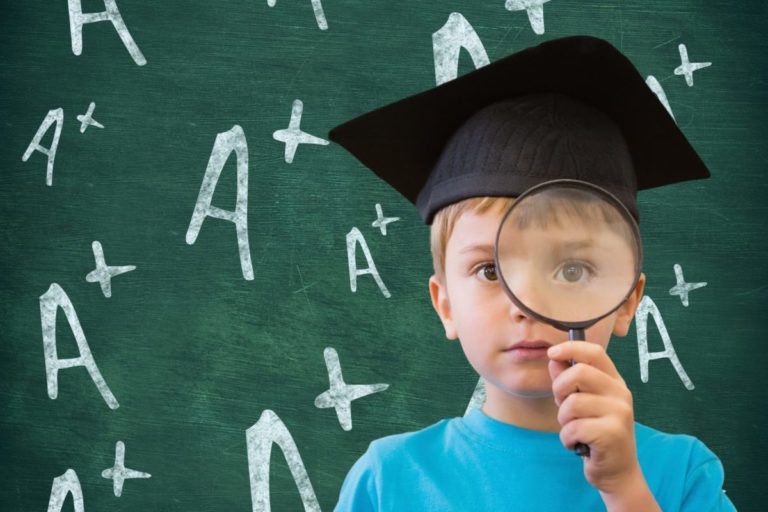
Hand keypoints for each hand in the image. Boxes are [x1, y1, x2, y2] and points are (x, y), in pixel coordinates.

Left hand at [547, 341, 643, 494]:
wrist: (617, 472)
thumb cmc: (595, 433)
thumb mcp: (581, 403)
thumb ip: (568, 380)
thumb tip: (554, 358)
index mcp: (614, 381)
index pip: (595, 352)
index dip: (570, 347)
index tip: (552, 353)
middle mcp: (621, 393)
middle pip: (579, 372)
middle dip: (559, 389)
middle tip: (563, 406)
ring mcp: (620, 413)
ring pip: (572, 403)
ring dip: (564, 420)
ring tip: (574, 430)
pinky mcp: (612, 433)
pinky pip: (574, 427)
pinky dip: (567, 438)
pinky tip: (576, 444)